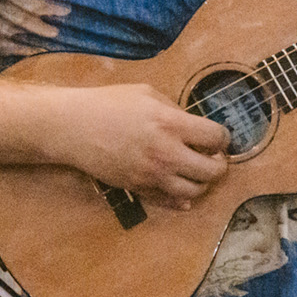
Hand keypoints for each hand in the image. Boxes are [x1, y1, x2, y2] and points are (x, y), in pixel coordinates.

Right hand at [52, 84, 229, 210]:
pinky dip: (181, 199)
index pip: (216, 138)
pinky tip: (182, 190)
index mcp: (172, 124)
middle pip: (211, 171)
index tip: (217, 137)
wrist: (73, 128)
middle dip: (219, 164)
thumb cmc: (111, 103)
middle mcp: (166, 153)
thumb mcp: (149, 94)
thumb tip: (196, 126)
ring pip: (193, 192)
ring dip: (202, 183)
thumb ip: (177, 111)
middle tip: (214, 157)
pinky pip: (168, 202)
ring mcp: (151, 175)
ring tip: (197, 171)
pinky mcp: (137, 189)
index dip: (223, 138)